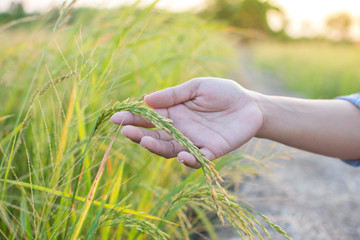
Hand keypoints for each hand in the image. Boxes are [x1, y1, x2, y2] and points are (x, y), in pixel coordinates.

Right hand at [110, 77, 262, 167]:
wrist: (249, 105)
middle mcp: (180, 130)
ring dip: (157, 147)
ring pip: (170, 150)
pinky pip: (197, 159)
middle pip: (155, 136)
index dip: (132, 117)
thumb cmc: (222, 93)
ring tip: (146, 141)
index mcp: (174, 113)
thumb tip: (147, 99)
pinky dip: (189, 160)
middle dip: (139, 134)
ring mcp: (193, 142)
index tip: (115, 116)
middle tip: (126, 130)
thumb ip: (174, 94)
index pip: (148, 117)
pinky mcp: (211, 151)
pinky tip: (181, 155)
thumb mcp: (197, 87)